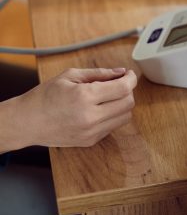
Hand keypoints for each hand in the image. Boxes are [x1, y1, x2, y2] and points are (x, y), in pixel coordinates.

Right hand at [17, 68, 136, 147]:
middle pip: (128, 103)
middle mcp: (90, 117)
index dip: (131, 79)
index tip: (129, 74)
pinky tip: (100, 108)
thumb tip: (121, 73)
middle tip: (119, 84)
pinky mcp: (90, 141)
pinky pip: (113, 126)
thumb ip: (99, 73)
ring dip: (123, 104)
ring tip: (110, 96)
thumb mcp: (70, 76)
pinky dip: (112, 115)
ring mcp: (91, 132)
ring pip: (125, 117)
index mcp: (84, 96)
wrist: (26, 123)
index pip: (123, 89)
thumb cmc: (46, 96)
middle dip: (128, 91)